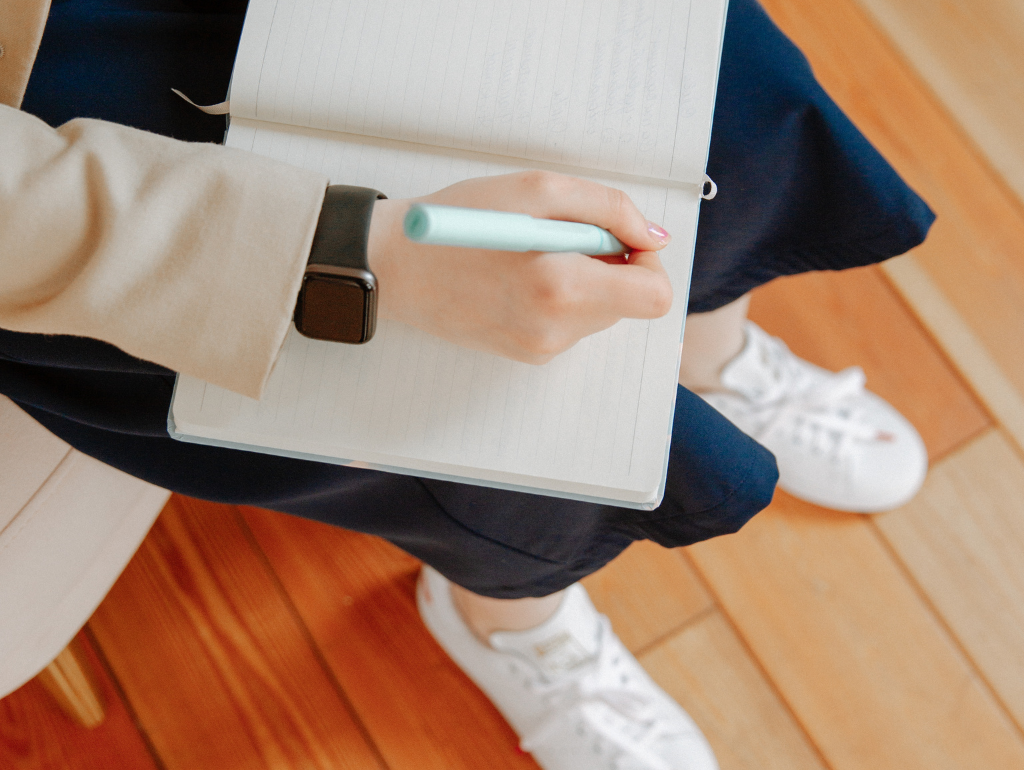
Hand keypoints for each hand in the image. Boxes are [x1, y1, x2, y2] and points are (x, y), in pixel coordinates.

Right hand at [367, 171, 672, 363]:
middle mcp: (557, 330)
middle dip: (608, 263)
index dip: (647, 260)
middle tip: (558, 234)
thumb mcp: (538, 189)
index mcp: (563, 289)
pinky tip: (516, 275)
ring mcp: (541, 348)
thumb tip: (653, 237)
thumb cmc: (460, 219)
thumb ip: (610, 208)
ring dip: (581, 277)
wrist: (393, 266)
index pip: (654, 295)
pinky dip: (558, 295)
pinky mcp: (526, 354)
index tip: (617, 236)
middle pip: (627, 303)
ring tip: (529, 253)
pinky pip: (569, 322)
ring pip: (598, 312)